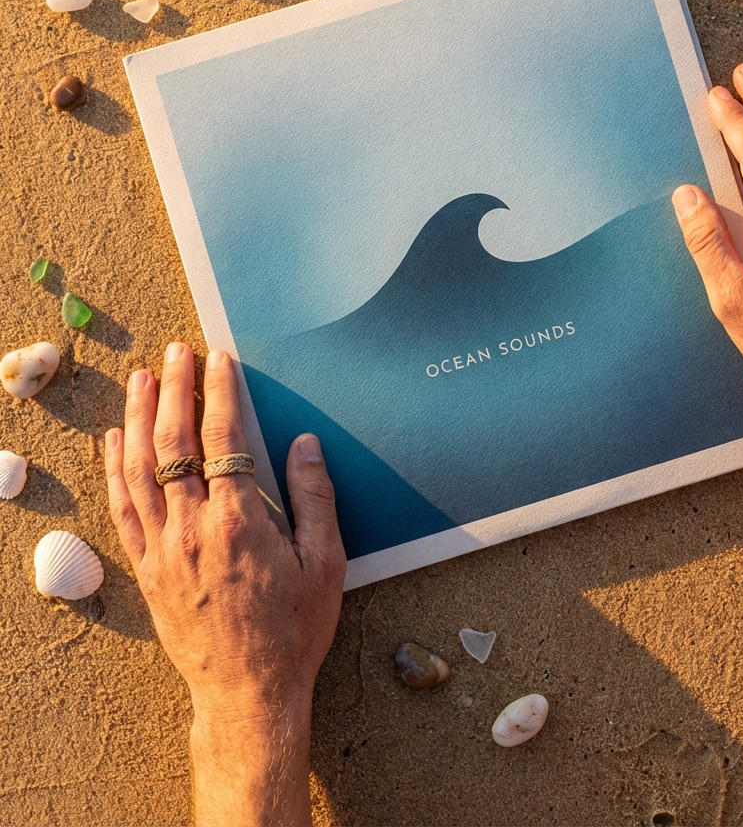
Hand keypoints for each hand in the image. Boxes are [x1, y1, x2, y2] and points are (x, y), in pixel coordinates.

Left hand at [105, 343, 345, 824]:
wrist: (247, 693)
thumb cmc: (292, 630)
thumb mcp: (325, 564)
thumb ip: (314, 499)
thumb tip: (304, 444)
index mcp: (238, 522)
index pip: (223, 439)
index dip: (220, 393)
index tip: (219, 360)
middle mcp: (191, 529)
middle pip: (172, 444)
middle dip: (173, 390)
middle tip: (176, 353)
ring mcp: (162, 549)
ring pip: (138, 469)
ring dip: (137, 418)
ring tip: (140, 379)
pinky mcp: (146, 569)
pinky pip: (122, 508)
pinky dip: (115, 468)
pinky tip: (113, 441)